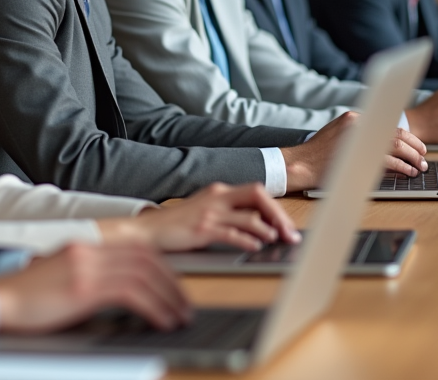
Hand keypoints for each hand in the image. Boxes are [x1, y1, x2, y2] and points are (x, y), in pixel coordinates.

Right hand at [0, 243, 191, 333]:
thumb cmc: (24, 298)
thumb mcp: (61, 279)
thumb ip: (88, 277)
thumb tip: (119, 293)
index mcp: (84, 246)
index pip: (136, 248)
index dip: (162, 268)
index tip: (174, 287)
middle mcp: (88, 250)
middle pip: (145, 258)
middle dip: (172, 282)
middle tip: (185, 304)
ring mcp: (86, 266)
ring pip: (144, 274)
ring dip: (168, 297)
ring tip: (180, 317)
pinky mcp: (83, 287)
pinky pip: (132, 293)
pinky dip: (154, 307)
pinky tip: (162, 321)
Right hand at [98, 182, 300, 252]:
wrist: (148, 230)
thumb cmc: (178, 224)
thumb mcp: (205, 211)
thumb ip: (228, 213)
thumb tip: (259, 225)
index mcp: (219, 191)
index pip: (256, 191)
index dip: (275, 207)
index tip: (286, 224)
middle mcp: (216, 197)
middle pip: (257, 196)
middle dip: (278, 215)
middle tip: (289, 233)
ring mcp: (209, 212)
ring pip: (248, 216)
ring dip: (266, 229)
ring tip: (275, 239)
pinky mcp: (202, 229)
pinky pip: (231, 233)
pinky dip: (247, 240)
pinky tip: (255, 247)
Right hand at [279, 111, 427, 191]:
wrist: (301, 164)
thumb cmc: (319, 158)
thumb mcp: (340, 141)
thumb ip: (363, 141)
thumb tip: (390, 153)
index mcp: (354, 118)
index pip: (388, 124)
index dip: (407, 136)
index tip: (417, 146)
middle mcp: (358, 123)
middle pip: (396, 133)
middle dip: (414, 147)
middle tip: (424, 158)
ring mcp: (359, 137)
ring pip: (396, 145)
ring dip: (412, 157)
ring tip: (420, 167)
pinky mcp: (360, 153)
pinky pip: (389, 159)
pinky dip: (402, 166)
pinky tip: (408, 172)